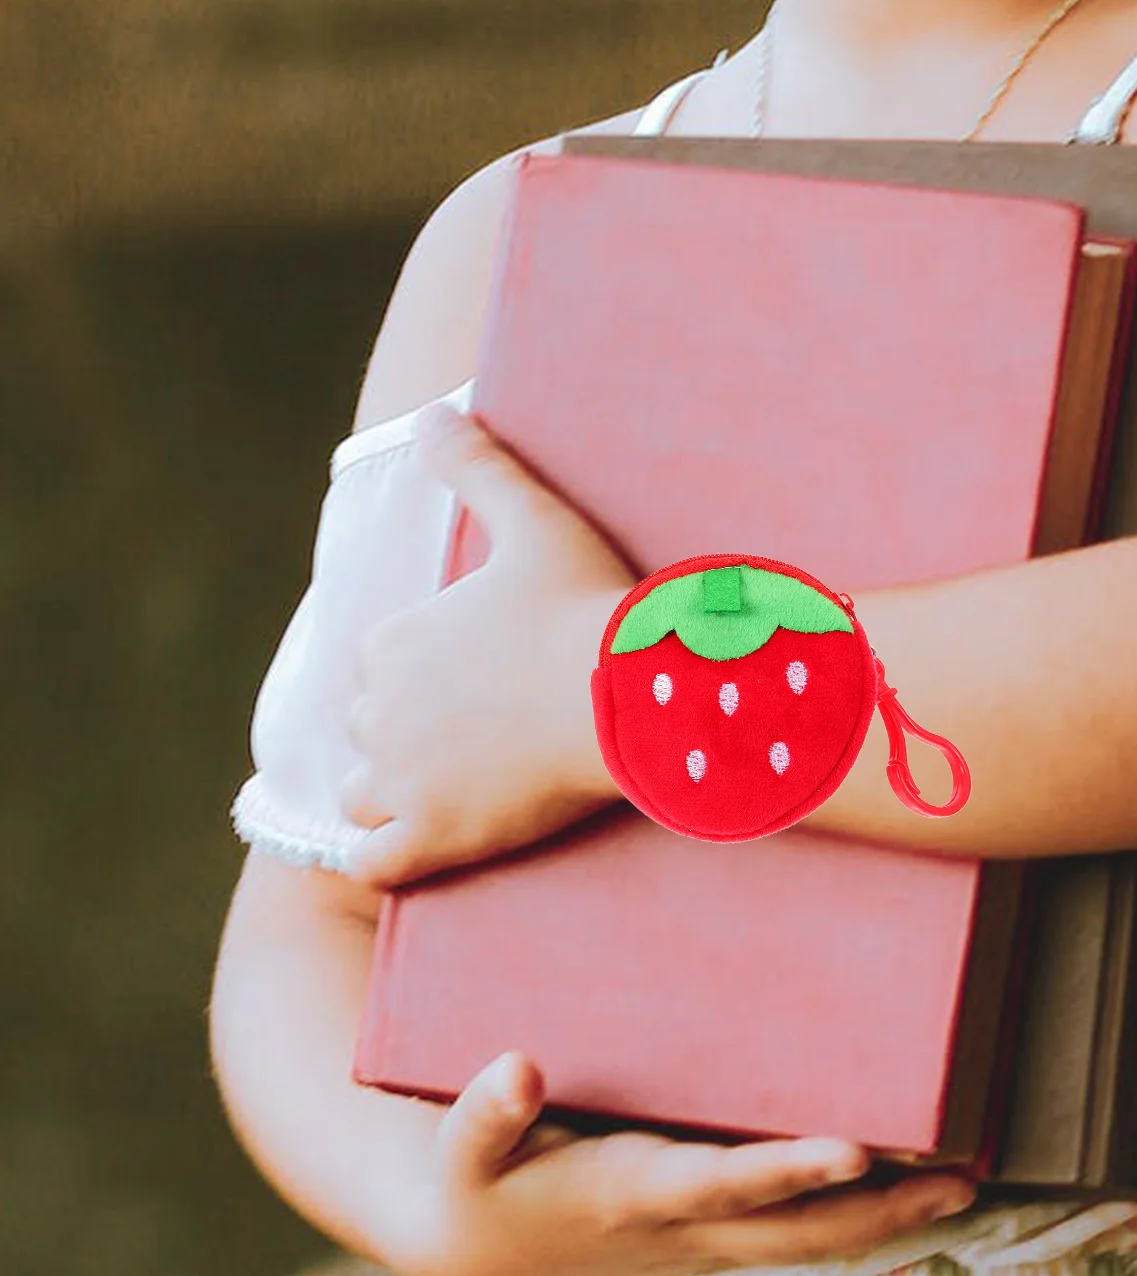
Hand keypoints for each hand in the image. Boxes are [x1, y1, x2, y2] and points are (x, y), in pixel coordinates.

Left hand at [340, 406, 634, 887]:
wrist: (634, 693)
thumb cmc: (586, 607)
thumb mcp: (534, 520)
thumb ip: (476, 465)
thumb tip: (433, 412)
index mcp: (394, 640)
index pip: (375, 666)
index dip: (418, 675)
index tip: (474, 681)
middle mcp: (378, 711)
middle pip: (367, 730)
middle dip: (405, 734)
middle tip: (477, 737)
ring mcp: (401, 780)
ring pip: (362, 796)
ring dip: (393, 795)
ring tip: (454, 791)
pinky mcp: (432, 838)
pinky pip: (372, 864)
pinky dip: (386, 857)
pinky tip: (424, 845)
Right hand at [391, 1052, 979, 1275]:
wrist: (480, 1258)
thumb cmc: (476, 1188)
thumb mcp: (461, 1151)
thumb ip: (485, 1112)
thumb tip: (519, 1065)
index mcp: (630, 1196)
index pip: (723, 1184)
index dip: (787, 1170)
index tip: (855, 1148)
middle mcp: (683, 1227)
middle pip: (797, 1230)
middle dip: (880, 1208)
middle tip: (963, 1179)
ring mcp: (704, 1237)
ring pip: (809, 1240)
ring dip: (886, 1216)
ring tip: (964, 1182)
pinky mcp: (709, 1231)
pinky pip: (793, 1231)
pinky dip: (851, 1213)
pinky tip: (899, 1184)